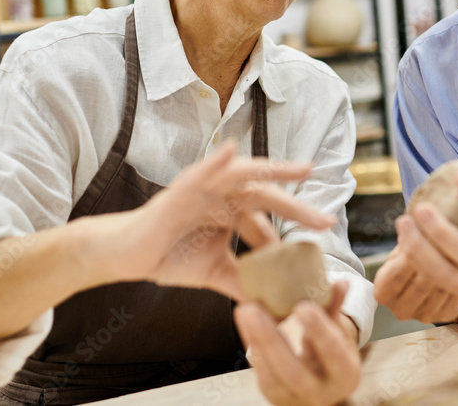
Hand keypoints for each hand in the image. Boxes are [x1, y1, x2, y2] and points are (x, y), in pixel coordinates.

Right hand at [76, 141, 334, 299]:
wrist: (130, 258)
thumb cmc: (170, 257)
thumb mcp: (216, 272)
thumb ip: (243, 282)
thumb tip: (273, 305)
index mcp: (232, 212)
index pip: (270, 216)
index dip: (295, 228)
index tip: (322, 244)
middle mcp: (222, 197)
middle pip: (266, 196)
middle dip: (297, 208)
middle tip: (327, 220)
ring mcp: (203, 190)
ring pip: (243, 177)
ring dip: (272, 171)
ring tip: (301, 170)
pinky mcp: (180, 191)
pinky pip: (200, 172)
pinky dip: (215, 161)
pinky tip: (231, 151)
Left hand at [235, 281, 360, 405]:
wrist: (323, 381)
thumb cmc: (332, 349)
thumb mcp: (337, 330)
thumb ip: (334, 307)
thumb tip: (341, 283)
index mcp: (345, 375)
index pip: (333, 354)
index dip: (318, 331)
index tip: (302, 307)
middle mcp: (322, 394)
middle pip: (294, 371)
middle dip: (271, 340)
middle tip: (254, 308)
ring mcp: (296, 400)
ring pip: (272, 376)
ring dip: (255, 341)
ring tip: (245, 310)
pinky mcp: (275, 397)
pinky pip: (261, 375)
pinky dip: (252, 347)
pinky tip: (245, 323)